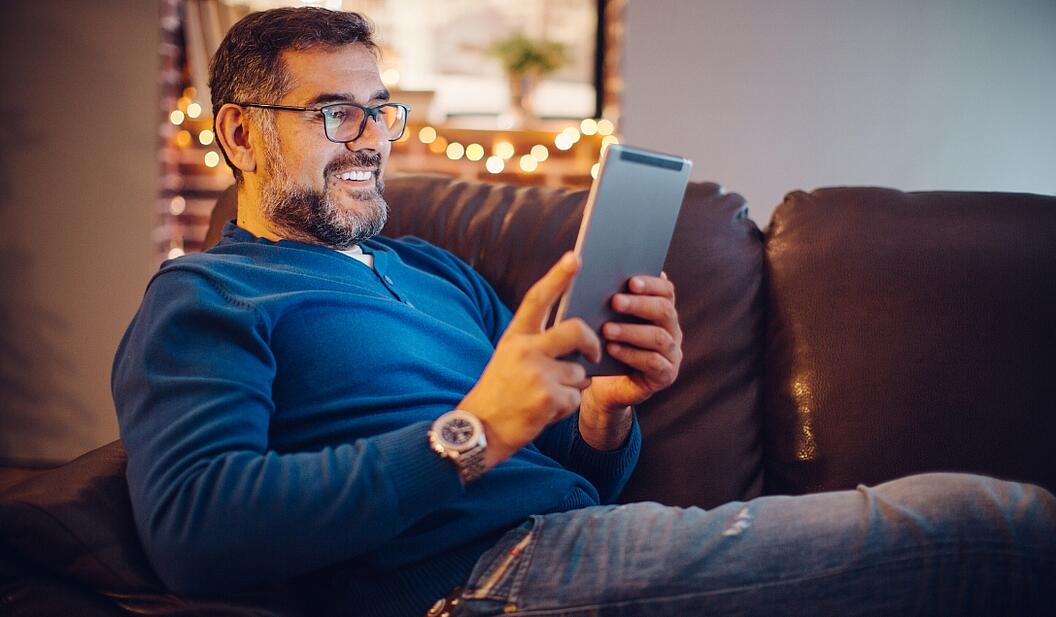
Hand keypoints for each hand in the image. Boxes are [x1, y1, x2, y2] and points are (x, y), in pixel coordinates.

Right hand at [458, 252, 601, 469]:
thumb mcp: (509, 358)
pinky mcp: (548, 398)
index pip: (538, 299)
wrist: (479, 431)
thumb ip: (537, 344)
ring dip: (572, 387)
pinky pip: (576, 397)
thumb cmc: (499, 393)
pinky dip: (566, 408)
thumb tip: (578, 337)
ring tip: (546, 398)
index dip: (558, 277)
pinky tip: (544, 413)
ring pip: (580, 372)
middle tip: (593, 354)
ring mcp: (537, 373)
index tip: (575, 257)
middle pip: (577, 330)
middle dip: (592, 343)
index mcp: (514, 336)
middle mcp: (525, 350)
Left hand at [584, 273, 682, 418]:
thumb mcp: (608, 322)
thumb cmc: (606, 346)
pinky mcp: (666, 375)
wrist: (604, 386)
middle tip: (614, 301)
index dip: (652, 284)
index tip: (631, 281)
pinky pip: (653, 362)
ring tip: (606, 328)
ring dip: (631, 331)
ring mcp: (672, 354)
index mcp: (662, 312)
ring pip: (658, 337)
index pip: (666, 291)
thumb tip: (602, 280)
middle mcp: (672, 330)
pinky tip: (611, 349)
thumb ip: (614, 303)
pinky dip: (631, 354)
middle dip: (639, 304)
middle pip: (665, 311)